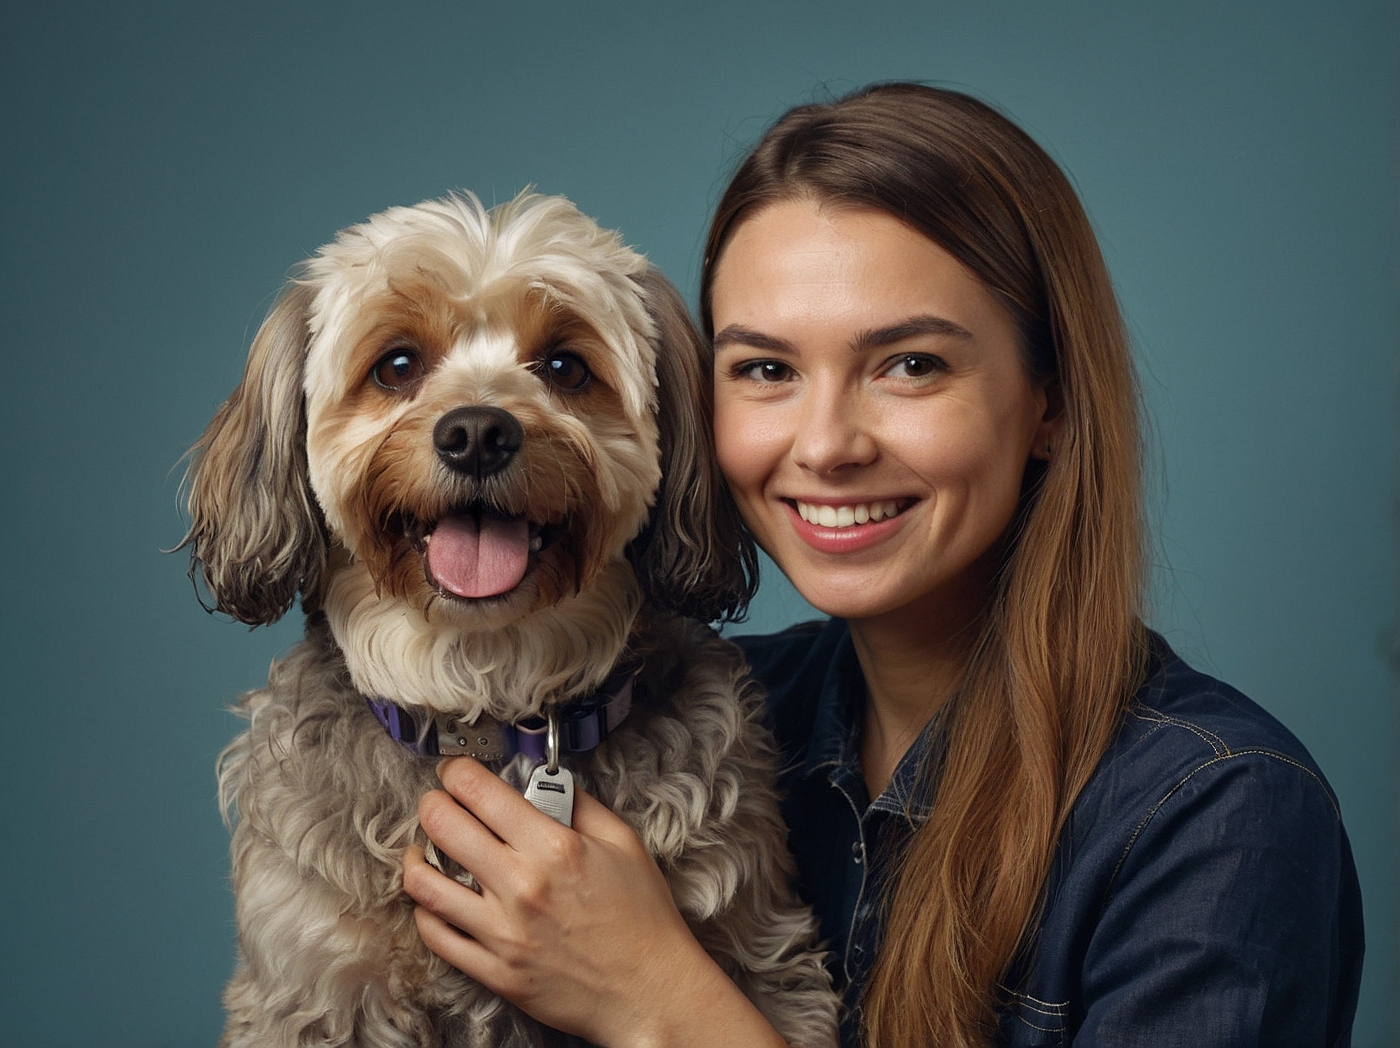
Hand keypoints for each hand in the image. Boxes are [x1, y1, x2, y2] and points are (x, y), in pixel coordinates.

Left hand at [403, 757, 785, 1047]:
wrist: (649, 991)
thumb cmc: (642, 919)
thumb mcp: (624, 843)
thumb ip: (582, 805)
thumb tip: (547, 783)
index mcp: (554, 847)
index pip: (480, 793)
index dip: (456, 772)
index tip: (453, 771)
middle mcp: (521, 886)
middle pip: (443, 827)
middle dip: (431, 803)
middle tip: (436, 801)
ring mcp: (503, 933)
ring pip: (425, 885)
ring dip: (416, 858)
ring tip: (423, 849)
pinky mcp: (495, 971)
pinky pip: (438, 937)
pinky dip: (426, 911)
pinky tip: (434, 899)